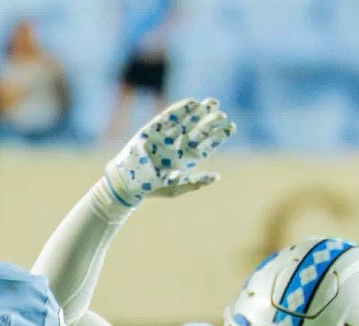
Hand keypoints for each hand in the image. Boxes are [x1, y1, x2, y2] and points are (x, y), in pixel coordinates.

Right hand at [103, 97, 234, 208]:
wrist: (127, 184)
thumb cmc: (152, 189)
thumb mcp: (175, 188)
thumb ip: (195, 182)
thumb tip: (216, 177)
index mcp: (187, 159)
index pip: (207, 144)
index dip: (219, 136)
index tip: (232, 126)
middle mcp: (178, 146)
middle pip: (199, 130)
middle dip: (210, 121)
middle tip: (221, 113)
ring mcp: (166, 137)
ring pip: (185, 121)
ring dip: (198, 112)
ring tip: (212, 103)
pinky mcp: (152, 130)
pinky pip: (167, 118)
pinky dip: (178, 110)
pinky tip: (191, 103)